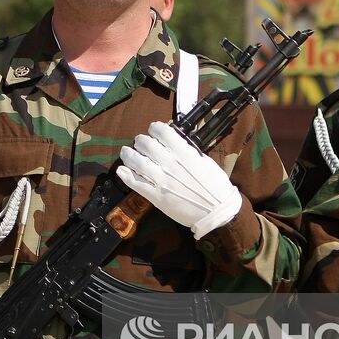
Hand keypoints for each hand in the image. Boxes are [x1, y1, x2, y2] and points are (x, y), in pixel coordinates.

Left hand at [117, 122, 240, 238]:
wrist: (216, 211)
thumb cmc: (215, 186)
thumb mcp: (204, 161)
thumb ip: (187, 151)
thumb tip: (174, 142)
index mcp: (184, 153)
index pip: (163, 132)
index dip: (155, 128)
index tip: (153, 129)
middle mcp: (170, 164)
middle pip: (146, 144)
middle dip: (141, 140)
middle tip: (140, 142)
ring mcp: (161, 181)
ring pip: (137, 162)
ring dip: (128, 154)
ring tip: (126, 152)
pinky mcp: (156, 196)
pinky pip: (136, 183)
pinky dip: (125, 175)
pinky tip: (121, 170)